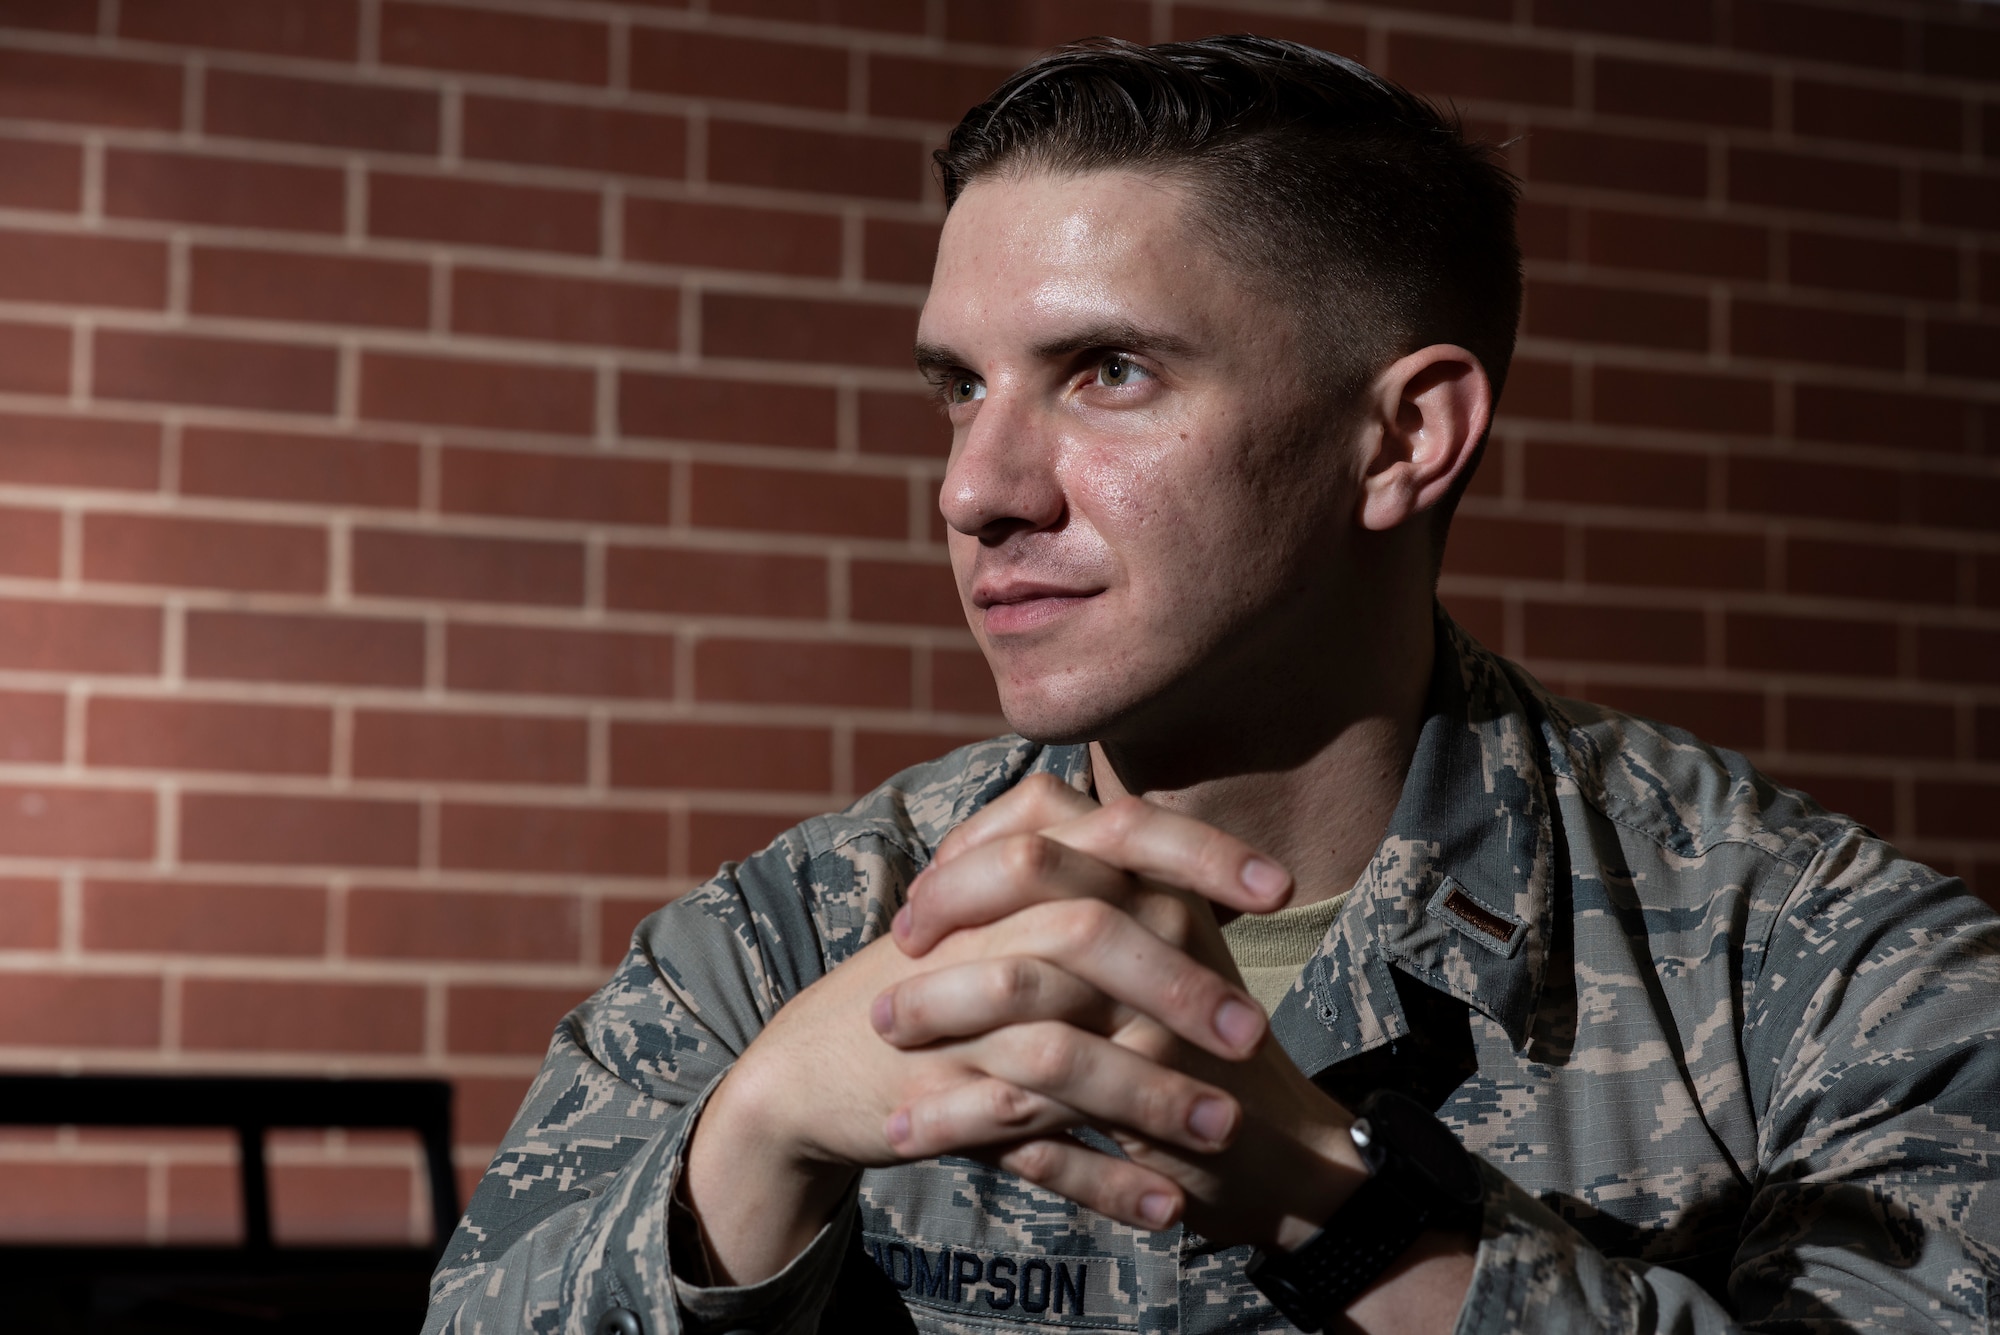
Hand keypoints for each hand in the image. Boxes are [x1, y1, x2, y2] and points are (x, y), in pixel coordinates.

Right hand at [682, 776, 1282, 1282]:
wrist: (810, 1062)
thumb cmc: (926, 979)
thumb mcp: (991, 909)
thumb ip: (1074, 871)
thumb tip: (1168, 852)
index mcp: (1007, 875)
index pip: (1114, 835)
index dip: (1198, 853)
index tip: (1281, 889)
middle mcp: (978, 938)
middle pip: (1087, 936)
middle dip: (1180, 988)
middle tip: (1251, 1039)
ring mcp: (953, 1024)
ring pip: (1061, 1051)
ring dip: (1150, 1098)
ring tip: (1223, 1133)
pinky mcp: (938, 1103)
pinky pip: (1027, 1143)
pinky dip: (1102, 1180)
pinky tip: (1167, 1205)